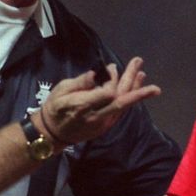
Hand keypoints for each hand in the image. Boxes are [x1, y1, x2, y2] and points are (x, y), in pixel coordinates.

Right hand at [40, 58, 160, 145]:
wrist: (53, 134)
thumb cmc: (55, 108)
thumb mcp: (60, 91)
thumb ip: (78, 83)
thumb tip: (93, 74)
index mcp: (83, 106)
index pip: (108, 93)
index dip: (113, 79)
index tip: (111, 67)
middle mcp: (97, 116)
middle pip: (120, 99)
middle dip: (132, 81)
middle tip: (139, 62)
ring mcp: (103, 123)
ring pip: (124, 106)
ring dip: (135, 89)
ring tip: (142, 73)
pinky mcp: (106, 126)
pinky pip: (121, 111)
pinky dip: (130, 99)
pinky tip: (135, 88)